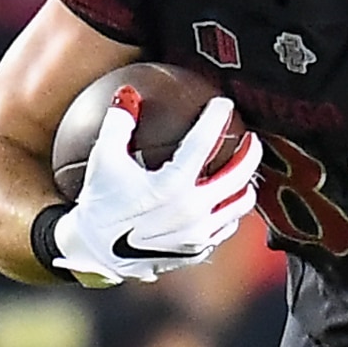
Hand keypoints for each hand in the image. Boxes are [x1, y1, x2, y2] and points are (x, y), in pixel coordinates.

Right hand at [51, 94, 261, 285]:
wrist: (95, 253)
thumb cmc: (99, 203)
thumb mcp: (104, 158)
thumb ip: (119, 123)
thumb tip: (129, 94)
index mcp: (172, 184)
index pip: (205, 142)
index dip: (217, 117)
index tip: (223, 104)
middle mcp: (192, 210)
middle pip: (238, 175)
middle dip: (250, 151)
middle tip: (252, 137)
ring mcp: (198, 233)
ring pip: (239, 205)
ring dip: (247, 185)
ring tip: (245, 172)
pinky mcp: (197, 250)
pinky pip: (226, 228)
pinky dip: (230, 212)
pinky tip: (227, 202)